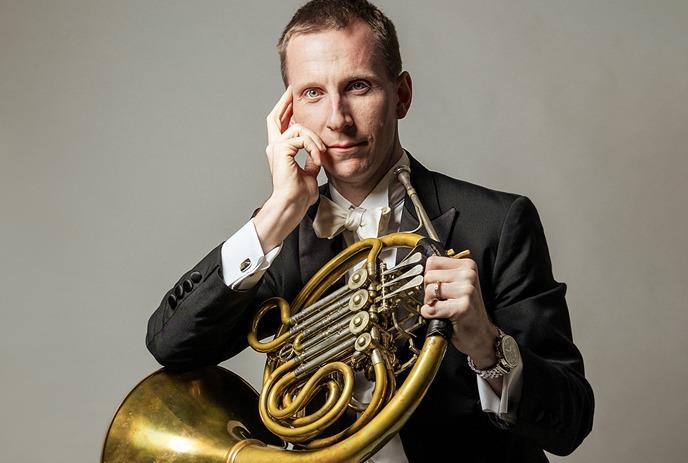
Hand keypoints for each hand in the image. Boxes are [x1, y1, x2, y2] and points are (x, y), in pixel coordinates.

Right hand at [254, 87, 324, 251]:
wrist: (292, 204)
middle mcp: (274, 147)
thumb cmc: (300, 195)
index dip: (284, 111)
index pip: (279, 126)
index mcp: (280, 152)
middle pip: (275, 117)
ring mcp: (275, 147)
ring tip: (321, 154)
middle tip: (292, 90)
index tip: (292, 99)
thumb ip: (311, 160)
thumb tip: (317, 154)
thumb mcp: (310, 172)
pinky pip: (303, 138)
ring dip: (315, 140)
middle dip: (284, 102)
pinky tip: (317, 159)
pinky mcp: (281, 149)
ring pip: (299, 128)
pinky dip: (313, 147)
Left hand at [421, 256, 498, 367]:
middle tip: (441, 301)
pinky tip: (441, 316)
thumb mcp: (457, 285)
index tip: (438, 287)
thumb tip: (417, 271)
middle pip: (428, 276)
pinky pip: (431, 308)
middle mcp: (469, 275)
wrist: (480, 334)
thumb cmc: (466, 310)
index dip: (430, 277)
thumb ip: (441, 274)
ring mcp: (467, 290)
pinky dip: (430, 315)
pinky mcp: (462, 307)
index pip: (432, 262)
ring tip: (443, 308)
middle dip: (429, 291)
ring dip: (430, 303)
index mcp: (467, 265)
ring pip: (429, 291)